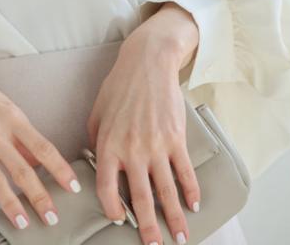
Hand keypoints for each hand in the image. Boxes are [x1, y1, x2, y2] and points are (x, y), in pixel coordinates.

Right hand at [0, 42, 81, 229]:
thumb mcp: (0, 102)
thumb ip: (17, 131)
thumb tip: (35, 157)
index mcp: (10, 116)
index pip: (42, 147)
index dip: (59, 168)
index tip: (72, 185)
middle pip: (22, 169)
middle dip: (39, 196)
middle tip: (52, 217)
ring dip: (10, 203)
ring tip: (21, 222)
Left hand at [86, 31, 200, 244]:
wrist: (148, 63)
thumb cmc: (119, 86)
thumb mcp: (97, 112)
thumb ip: (95, 140)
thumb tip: (96, 163)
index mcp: (108, 144)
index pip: (105, 187)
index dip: (112, 209)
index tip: (119, 220)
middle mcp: (132, 150)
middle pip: (140, 199)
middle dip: (148, 229)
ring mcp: (156, 145)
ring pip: (166, 191)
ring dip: (174, 218)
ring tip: (181, 238)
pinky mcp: (176, 138)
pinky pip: (184, 171)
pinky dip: (191, 191)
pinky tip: (193, 205)